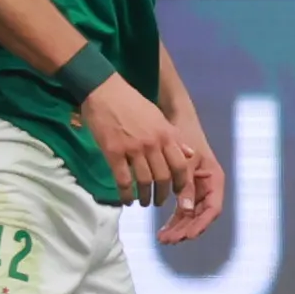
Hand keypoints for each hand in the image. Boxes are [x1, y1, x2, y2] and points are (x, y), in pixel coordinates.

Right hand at [79, 74, 194, 210]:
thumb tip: (189, 153)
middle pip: (163, 177)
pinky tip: (126, 200)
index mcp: (166, 134)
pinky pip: (122, 179)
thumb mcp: (159, 117)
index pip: (181, 165)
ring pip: (144, 181)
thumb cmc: (132, 103)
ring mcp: (133, 149)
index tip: (178, 192)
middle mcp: (153, 144)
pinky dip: (125, 194)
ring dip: (145, 197)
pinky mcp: (113, 152)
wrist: (105, 91)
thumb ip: (173, 137)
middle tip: (159, 202)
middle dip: (163, 194)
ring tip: (143, 203)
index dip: (181, 182)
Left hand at [154, 100, 227, 245]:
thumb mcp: (186, 162)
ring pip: (190, 216)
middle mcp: (209, 188)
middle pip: (200, 216)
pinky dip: (173, 220)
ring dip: (177, 228)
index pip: (213, 208)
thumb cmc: (185, 138)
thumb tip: (185, 211)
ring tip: (162, 239)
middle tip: (167, 240)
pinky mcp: (186, 191)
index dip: (201, 224)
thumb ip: (186, 186)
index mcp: (215, 180)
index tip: (187, 235)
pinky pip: (182, 210)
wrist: (176, 122)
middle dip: (185, 230)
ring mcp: (198, 191)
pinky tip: (162, 230)